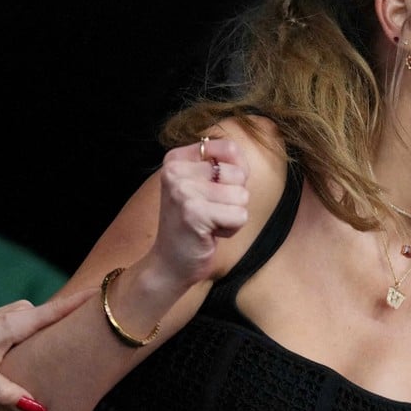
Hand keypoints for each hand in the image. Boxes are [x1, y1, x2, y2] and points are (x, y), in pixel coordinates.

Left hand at [0, 289, 95, 410]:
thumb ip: (7, 393)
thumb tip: (39, 409)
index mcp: (15, 322)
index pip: (57, 309)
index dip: (83, 300)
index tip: (109, 289)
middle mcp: (17, 314)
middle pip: (56, 314)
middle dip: (77, 317)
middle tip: (101, 323)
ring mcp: (14, 316)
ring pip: (45, 320)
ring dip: (59, 327)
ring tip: (78, 339)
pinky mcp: (9, 323)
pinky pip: (37, 323)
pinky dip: (46, 330)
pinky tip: (51, 344)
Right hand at [152, 136, 249, 285]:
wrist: (169, 263)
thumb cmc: (194, 223)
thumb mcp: (203, 186)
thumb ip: (223, 166)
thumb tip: (240, 159)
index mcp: (176, 159)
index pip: (229, 148)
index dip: (237, 172)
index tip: (216, 190)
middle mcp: (175, 170)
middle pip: (238, 174)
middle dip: (233, 198)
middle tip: (209, 212)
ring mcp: (183, 191)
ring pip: (242, 196)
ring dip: (232, 215)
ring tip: (209, 222)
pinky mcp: (194, 213)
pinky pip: (240, 215)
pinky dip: (231, 229)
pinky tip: (210, 233)